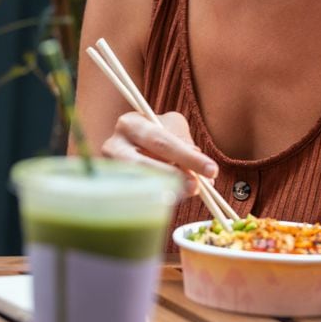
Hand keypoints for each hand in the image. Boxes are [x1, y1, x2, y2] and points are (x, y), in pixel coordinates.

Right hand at [100, 110, 217, 196]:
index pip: (161, 141)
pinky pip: (135, 195)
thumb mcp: (173, 128)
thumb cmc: (157, 133)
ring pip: (138, 182)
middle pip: (145, 163)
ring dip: (165, 189)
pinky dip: (155, 197)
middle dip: (173, 176)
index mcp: (130, 124)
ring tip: (189, 191)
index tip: (212, 170)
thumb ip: (186, 146)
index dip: (188, 157)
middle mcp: (113, 145)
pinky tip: (172, 197)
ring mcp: (109, 169)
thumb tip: (199, 172)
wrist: (133, 141)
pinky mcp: (111, 188)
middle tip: (197, 186)